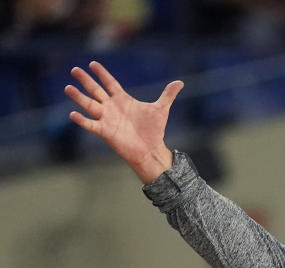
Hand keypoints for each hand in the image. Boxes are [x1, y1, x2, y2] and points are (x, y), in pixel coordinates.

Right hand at [64, 61, 183, 182]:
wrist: (151, 149)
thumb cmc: (154, 130)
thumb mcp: (161, 109)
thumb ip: (168, 95)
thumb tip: (180, 82)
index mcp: (123, 100)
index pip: (109, 83)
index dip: (101, 73)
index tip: (92, 63)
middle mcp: (112, 107)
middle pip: (95, 90)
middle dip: (85, 80)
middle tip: (74, 70)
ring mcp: (107, 119)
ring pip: (89, 104)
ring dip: (79, 97)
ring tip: (68, 87)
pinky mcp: (105, 132)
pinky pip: (90, 124)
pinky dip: (82, 119)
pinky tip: (72, 113)